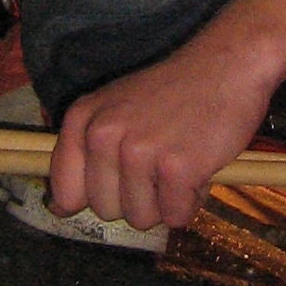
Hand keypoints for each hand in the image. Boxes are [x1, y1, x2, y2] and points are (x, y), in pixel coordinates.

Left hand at [47, 31, 276, 231]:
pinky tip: (199, 165)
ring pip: (140, 220)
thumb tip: (59, 208)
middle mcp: (103, 136)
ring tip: (179, 159)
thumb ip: (85, 152)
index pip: (65, 191)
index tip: (119, 181)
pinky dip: (191, 201)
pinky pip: (176, 218)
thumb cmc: (173, 92)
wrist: (226, 65)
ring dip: (165, 201)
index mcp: (82, 119)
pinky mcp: (176, 169)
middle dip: (136, 197)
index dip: (94, 196)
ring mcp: (139, 153)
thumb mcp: (115, 107)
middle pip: (105, 210)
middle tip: (159, 161)